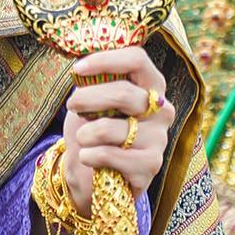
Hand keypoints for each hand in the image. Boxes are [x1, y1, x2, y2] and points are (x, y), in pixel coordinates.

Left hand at [62, 46, 174, 214]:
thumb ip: (95, 83)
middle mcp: (162, 109)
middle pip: (123, 93)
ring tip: (82, 138)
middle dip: (87, 98)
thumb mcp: (93, 101)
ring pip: (110, 127)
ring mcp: (159, 138)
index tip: (78, 69)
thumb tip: (82, 68)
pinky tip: (88, 158)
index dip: (106, 60)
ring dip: (84, 133)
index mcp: (151, 85)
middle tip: (72, 105)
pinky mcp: (151, 165)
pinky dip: (89, 155)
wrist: (97, 175)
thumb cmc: (96, 130)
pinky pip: (109, 154)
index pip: (137, 59)